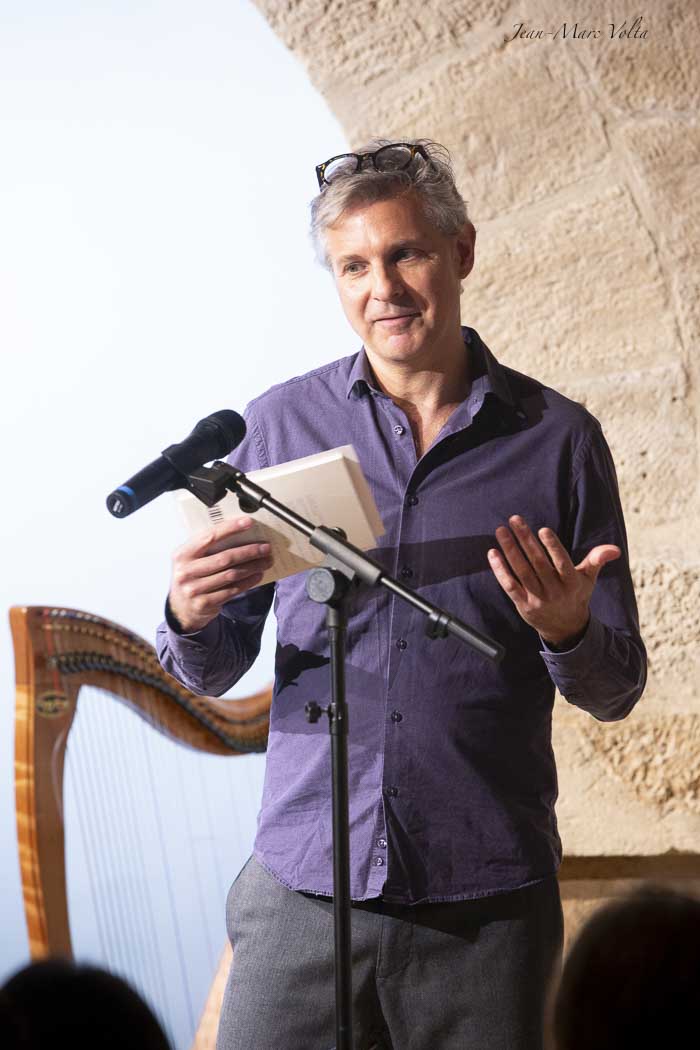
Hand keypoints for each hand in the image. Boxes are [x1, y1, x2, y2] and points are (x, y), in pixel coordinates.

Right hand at [169, 516, 272, 633]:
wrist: (181, 608)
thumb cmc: (192, 577)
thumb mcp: (191, 560)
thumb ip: (208, 549)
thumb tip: (241, 535)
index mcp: (183, 554)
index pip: (209, 537)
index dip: (230, 528)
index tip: (248, 522)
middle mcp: (186, 571)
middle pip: (225, 558)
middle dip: (249, 551)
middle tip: (266, 548)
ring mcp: (194, 589)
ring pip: (231, 574)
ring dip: (252, 567)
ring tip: (266, 561)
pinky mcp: (205, 603)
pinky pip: (232, 590)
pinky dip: (248, 582)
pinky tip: (258, 575)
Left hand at [487, 515, 620, 647]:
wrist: (565, 628)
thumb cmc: (576, 595)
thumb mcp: (588, 578)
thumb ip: (597, 560)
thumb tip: (614, 549)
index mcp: (572, 583)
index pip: (562, 563)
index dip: (552, 547)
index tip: (542, 529)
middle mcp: (554, 591)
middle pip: (538, 563)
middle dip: (525, 540)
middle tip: (515, 520)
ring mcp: (537, 599)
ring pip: (522, 572)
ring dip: (510, 551)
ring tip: (501, 531)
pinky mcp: (523, 605)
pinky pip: (510, 586)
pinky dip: (500, 571)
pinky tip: (493, 554)